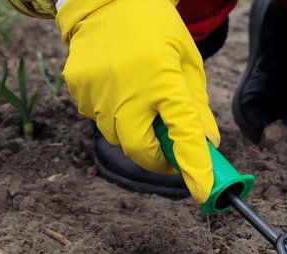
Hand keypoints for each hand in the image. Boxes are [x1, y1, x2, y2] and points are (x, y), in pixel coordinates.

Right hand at [56, 0, 219, 203]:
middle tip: (169, 149)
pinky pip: (98, 118)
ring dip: (135, 133)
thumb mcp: (187, 61)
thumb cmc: (156, 28)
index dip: (194, 166)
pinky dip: (113, 114)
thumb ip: (197, 106)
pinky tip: (118, 87)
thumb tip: (208, 143)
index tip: (202, 191)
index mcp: (163, 80)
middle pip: (141, 150)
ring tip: (141, 100)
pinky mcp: (78, 88)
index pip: (183, 133)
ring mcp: (98, 90)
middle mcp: (128, 90)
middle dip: (159, 158)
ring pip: (118, 137)